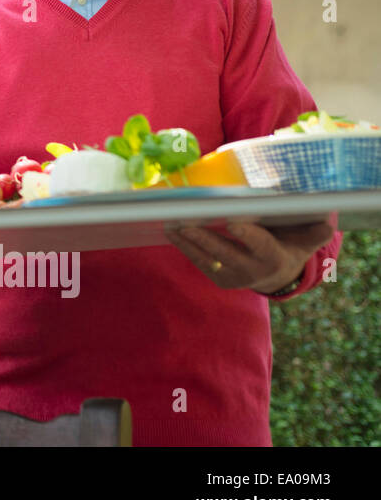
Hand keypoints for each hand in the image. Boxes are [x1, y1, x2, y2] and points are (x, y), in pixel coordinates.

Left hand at [164, 217, 334, 293]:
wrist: (277, 274)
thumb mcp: (305, 241)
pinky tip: (171, 231)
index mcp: (273, 259)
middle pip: (226, 253)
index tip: (233, 221)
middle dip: (205, 238)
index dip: (247, 235)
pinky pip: (199, 262)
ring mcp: (233, 278)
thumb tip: (328, 221)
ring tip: (170, 224)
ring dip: (187, 242)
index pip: (260, 246)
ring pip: (206, 259)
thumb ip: (315, 232)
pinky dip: (184, 247)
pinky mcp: (218, 279)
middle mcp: (252, 272)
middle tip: (186, 222)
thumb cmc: (289, 247)